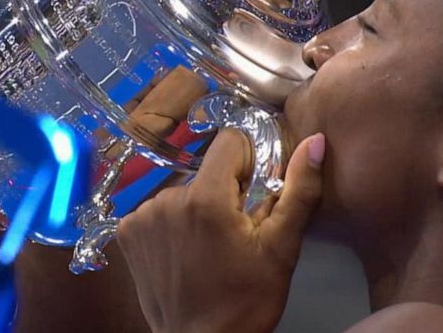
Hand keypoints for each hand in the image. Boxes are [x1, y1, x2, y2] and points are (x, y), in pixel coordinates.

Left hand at [117, 130, 326, 332]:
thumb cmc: (246, 301)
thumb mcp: (282, 249)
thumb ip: (299, 190)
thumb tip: (315, 141)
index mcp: (206, 199)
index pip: (230, 142)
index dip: (249, 162)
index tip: (254, 194)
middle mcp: (167, 199)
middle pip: (208, 170)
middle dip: (226, 192)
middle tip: (236, 232)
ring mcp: (142, 217)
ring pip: (184, 189)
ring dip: (198, 208)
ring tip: (210, 247)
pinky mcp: (127, 233)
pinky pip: (158, 209)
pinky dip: (173, 223)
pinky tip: (185, 252)